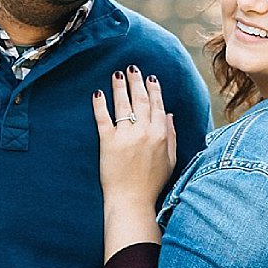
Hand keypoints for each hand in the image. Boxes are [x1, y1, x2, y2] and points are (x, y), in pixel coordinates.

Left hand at [93, 66, 175, 253]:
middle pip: (140, 100)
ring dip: (120, 87)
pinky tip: (97, 93)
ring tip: (117, 74)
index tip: (150, 77)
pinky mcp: (108, 142)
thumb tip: (168, 115)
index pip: (157, 105)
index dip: (153, 89)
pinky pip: (103, 118)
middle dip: (136, 81)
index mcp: (160, 134)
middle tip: (132, 67)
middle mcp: (144, 131)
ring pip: (123, 104)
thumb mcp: (169, 158)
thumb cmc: (152, 182)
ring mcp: (125, 135)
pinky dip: (100, 105)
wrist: (132, 200)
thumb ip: (170, 134)